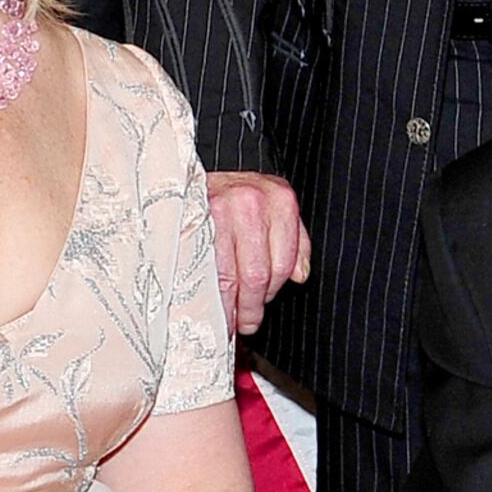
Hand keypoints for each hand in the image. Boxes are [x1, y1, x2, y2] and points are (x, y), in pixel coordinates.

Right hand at [204, 172, 309, 336]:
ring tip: (229, 319)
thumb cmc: (236, 192)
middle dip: (251, 307)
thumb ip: (295, 239)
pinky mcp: (191, 221)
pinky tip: (207, 303)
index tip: (262, 305)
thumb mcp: (274, 205)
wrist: (194, 169)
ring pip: (228, 277)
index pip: (282, 263)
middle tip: (247, 321)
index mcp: (279, 199)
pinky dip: (207, 294)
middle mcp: (251, 202)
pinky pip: (202, 270)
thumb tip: (300, 275)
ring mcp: (219, 211)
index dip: (272, 292)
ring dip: (229, 306)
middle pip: (256, 275)